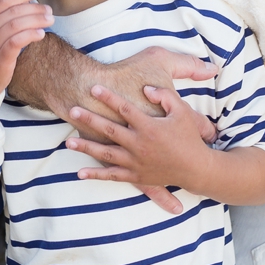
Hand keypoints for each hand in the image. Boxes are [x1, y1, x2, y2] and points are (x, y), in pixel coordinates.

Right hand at [0, 0, 50, 103]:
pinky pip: (16, 42)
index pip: (3, 1)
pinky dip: (30, 35)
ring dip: (36, 20)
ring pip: (16, 25)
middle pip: (13, 12)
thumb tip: (28, 4)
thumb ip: (3, 20)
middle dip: (34, 9)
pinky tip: (41, 34)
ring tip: (50, 20)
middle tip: (49, 11)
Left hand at [62, 46, 217, 213]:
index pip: (124, 109)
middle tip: (72, 110)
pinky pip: (112, 176)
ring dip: (86, 148)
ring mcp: (135, 163)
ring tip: (68, 142)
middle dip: (89, 119)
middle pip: (109, 130)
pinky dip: (96, 175)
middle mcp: (139, 145)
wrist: (196, 169)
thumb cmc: (189, 138)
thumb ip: (165, 96)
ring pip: (105, 154)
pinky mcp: (136, 176)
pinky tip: (80, 173)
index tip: (93, 87)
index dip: (109, 97)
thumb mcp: (182, 111)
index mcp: (149, 127)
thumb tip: (146, 89)